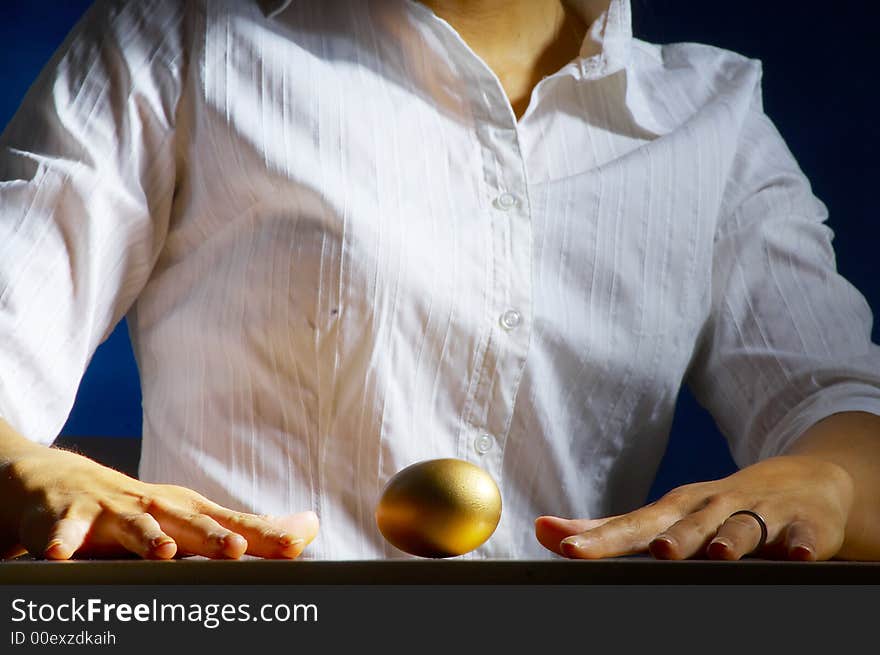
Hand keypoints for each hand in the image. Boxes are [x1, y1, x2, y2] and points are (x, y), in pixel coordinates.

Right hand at [0, 445, 318, 559]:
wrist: (60, 481)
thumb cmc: (137, 507)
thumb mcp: (192, 516)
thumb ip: (247, 529)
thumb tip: (308, 528)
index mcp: (189, 510)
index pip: (235, 525)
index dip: (265, 536)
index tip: (296, 546)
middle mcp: (157, 507)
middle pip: (189, 523)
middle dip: (214, 536)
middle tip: (237, 550)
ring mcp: (112, 510)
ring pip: (133, 526)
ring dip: (148, 538)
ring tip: (163, 552)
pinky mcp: (69, 517)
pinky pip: (65, 530)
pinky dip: (63, 540)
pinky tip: (62, 553)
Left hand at [535, 455, 853, 560]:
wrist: (800, 482)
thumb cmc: (713, 507)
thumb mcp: (663, 516)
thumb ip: (607, 530)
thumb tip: (542, 530)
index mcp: (674, 509)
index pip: (632, 525)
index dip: (602, 540)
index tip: (568, 550)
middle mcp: (711, 506)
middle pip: (687, 524)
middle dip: (673, 538)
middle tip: (656, 551)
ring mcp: (759, 512)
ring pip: (742, 527)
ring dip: (730, 539)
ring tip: (718, 554)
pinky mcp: (802, 524)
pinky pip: (803, 535)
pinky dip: (801, 543)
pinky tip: (798, 554)